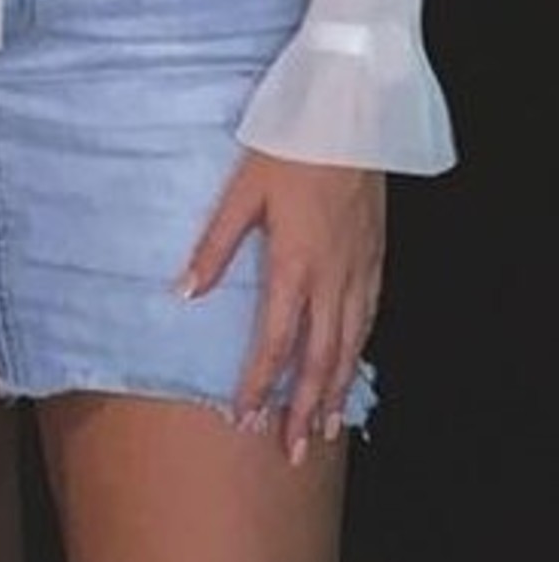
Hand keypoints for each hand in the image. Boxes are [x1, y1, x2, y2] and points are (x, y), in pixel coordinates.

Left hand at [175, 149, 385, 463]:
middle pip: (320, 358)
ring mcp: (360, 267)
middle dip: (303, 408)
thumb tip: (185, 292)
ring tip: (323, 428)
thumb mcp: (241, 190)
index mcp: (295, 263)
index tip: (246, 419)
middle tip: (290, 451)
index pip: (275, 341)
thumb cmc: (291, 143)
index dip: (261, 385)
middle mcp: (332, 275)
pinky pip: (369, 316)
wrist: (351, 110)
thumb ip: (215, 245)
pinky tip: (350, 367)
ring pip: (350, 343)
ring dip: (335, 390)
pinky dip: (359, 351)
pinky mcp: (375, 254)